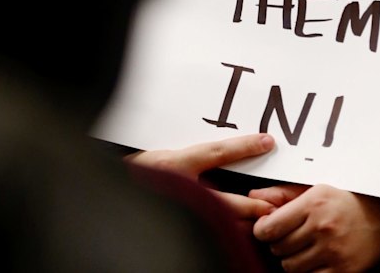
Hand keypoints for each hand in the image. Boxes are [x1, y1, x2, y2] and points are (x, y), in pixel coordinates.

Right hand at [126, 133, 275, 221]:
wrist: (106, 201)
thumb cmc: (135, 173)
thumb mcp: (162, 157)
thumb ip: (191, 156)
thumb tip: (223, 150)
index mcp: (174, 165)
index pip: (216, 152)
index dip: (243, 147)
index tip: (267, 142)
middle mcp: (176, 189)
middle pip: (223, 200)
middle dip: (250, 205)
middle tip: (273, 205)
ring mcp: (176, 211)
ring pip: (215, 221)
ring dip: (238, 224)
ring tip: (260, 224)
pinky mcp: (174, 226)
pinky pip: (203, 231)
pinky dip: (220, 234)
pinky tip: (234, 236)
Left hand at [250, 183, 379, 271]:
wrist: (378, 220)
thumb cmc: (341, 202)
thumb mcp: (313, 189)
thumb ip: (282, 194)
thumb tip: (253, 197)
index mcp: (313, 203)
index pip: (270, 226)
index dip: (262, 230)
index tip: (265, 229)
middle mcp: (322, 227)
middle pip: (278, 248)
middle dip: (278, 244)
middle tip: (289, 237)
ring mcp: (332, 251)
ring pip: (290, 267)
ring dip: (291, 260)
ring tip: (302, 248)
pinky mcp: (340, 271)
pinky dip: (306, 272)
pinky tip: (313, 260)